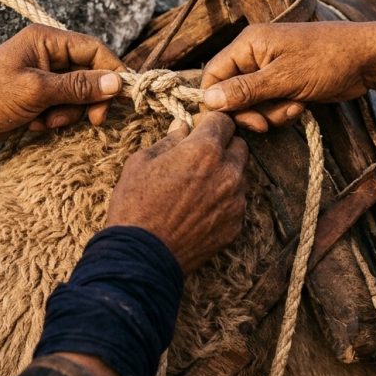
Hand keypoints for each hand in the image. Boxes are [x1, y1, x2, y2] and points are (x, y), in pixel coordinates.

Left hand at [0, 24, 124, 158]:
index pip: (93, 50)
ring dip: (69, 112)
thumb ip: (79, 86)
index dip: (111, 72)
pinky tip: (36, 125)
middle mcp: (46, 54)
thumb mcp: (37, 90)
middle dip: (89, 99)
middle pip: (89, 74)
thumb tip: (117, 82)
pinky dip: (55, 119)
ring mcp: (41, 77)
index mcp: (45, 39)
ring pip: (77, 95)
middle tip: (93, 120)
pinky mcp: (36, 99)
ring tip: (47, 121)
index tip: (123, 97)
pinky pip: (62, 108)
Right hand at [106, 112, 247, 272]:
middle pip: (239, 145)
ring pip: (240, 174)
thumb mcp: (141, 162)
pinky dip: (223, 199)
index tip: (198, 129)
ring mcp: (235, 200)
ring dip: (225, 172)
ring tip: (197, 185)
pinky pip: (236, 201)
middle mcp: (227, 172)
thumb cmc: (134, 205)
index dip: (209, 122)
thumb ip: (168, 140)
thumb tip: (182, 128)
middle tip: (199, 156)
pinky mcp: (235, 224)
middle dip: (222, 145)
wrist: (141, 255)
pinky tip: (199, 207)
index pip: (224, 120)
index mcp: (203, 150)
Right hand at [200, 21, 375, 131]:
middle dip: (250, 112)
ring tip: (293, 108)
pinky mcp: (283, 81)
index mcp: (248, 44)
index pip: (212, 76)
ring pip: (251, 102)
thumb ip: (244, 90)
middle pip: (231, 93)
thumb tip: (208, 100)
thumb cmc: (328, 60)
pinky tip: (300, 106)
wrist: (368, 59)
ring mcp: (269, 68)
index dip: (218, 102)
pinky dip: (281, 110)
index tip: (234, 122)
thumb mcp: (283, 79)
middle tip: (266, 124)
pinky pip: (269, 103)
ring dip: (269, 113)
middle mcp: (254, 54)